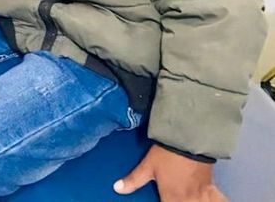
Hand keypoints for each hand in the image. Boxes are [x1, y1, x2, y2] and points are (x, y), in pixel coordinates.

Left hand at [113, 144, 227, 201]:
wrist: (188, 138)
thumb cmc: (165, 153)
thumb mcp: (147, 166)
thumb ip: (133, 180)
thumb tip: (116, 188)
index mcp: (171, 198)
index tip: (165, 200)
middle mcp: (187, 201)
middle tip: (175, 198)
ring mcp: (201, 196)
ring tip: (190, 200)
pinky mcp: (210, 187)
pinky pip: (217, 201)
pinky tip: (216, 201)